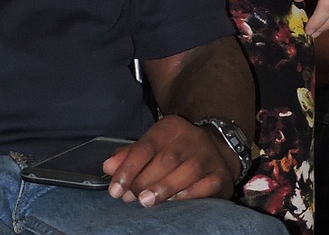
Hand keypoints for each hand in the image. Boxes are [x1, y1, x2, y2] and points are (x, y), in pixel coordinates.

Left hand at [103, 116, 237, 204]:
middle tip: (131, 198)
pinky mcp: (220, 174)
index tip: (115, 188)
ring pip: (187, 170)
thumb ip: (130, 156)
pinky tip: (176, 201)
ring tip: (146, 202)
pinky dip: (190, 193)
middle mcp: (191, 138)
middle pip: (166, 158)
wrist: (217, 149)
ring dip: (165, 188)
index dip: (128, 168)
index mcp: (170, 127)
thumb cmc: (176, 150)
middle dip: (145, 180)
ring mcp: (208, 155)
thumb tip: (107, 167)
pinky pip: (206, 184)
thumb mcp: (153, 145)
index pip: (146, 146)